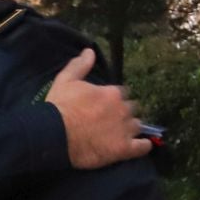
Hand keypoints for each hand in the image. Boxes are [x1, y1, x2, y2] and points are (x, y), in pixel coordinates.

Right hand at [47, 50, 149, 168]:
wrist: (55, 135)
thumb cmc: (59, 107)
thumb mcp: (65, 80)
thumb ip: (80, 65)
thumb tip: (90, 51)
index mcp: (112, 93)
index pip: (122, 93)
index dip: (115, 98)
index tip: (106, 104)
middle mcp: (122, 109)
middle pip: (132, 109)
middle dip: (124, 112)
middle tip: (112, 120)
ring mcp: (125, 130)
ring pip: (138, 126)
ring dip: (131, 128)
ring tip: (122, 134)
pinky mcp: (124, 149)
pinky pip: (142, 147)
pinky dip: (144, 146)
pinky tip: (142, 145)